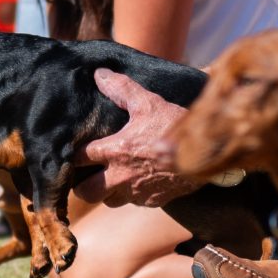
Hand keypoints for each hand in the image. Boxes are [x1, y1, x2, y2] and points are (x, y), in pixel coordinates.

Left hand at [79, 70, 198, 206]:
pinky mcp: (153, 201)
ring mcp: (136, 192)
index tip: (74, 152)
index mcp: (114, 151)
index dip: (73, 156)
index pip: (78, 159)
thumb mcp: (148, 102)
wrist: (204, 155)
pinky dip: (132, 195)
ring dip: (106, 193)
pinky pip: (134, 203)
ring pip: (108, 201)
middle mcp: (120, 177)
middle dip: (82, 185)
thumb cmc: (174, 128)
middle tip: (87, 175)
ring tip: (110, 180)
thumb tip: (100, 74)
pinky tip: (138, 183)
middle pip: (86, 192)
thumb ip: (122, 89)